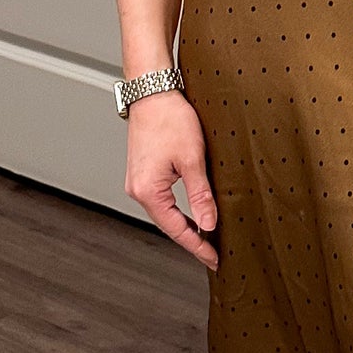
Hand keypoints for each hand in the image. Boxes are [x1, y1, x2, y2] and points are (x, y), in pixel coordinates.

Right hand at [126, 90, 217, 269]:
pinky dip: (178, 212)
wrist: (153, 93)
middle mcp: (138, 190)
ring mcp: (139, 182)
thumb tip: (208, 224)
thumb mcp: (192, 160)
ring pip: (165, 214)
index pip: (176, 229)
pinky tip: (192, 215)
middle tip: (213, 254)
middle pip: (168, 225)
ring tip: (206, 239)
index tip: (213, 258)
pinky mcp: (144, 173)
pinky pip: (162, 201)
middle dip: (192, 240)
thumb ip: (200, 195)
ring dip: (185, 226)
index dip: (197, 246)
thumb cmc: (169, 120)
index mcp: (147, 191)